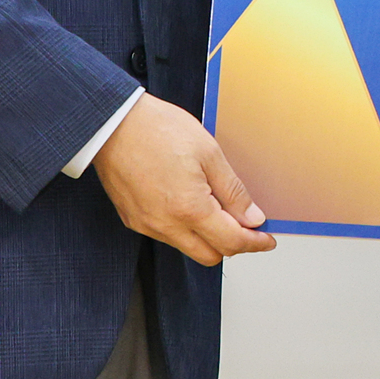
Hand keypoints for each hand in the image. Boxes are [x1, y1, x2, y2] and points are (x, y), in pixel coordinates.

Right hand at [93, 95, 276, 266]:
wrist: (113, 123)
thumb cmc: (157, 130)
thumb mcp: (209, 153)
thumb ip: (233, 191)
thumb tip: (252, 218)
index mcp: (189, 209)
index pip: (231, 243)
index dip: (254, 243)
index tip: (266, 240)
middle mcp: (165, 224)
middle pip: (209, 255)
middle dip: (232, 244)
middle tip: (246, 225)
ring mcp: (146, 224)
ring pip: (187, 246)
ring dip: (207, 236)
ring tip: (216, 206)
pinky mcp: (132, 219)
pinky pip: (166, 235)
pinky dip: (184, 228)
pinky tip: (190, 203)